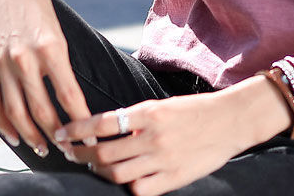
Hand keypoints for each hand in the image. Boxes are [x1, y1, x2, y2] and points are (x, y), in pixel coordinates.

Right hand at [0, 0, 91, 156]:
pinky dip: (2, 123)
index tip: (90, 137)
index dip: (80, 122)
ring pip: (15, 113)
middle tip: (68, 151)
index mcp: (51, 48)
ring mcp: (0, 62)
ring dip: (30, 136)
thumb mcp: (57, 31)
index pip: (68, 96)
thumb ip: (60, 65)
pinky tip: (14, 135)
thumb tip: (69, 99)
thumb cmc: (35, 4)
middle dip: (57, 136)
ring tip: (43, 148)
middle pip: (41, 111)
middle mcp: (24, 58)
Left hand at [53, 92, 258, 195]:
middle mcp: (153, 136)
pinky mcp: (174, 178)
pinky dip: (128, 186)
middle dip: (82, 155)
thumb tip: (106, 129)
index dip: (75, 129)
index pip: (101, 123)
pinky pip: (140, 189)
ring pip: (117, 174)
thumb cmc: (196, 111)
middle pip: (104, 153)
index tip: (61, 133)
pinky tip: (125, 181)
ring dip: (100, 172)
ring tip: (95, 168)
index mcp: (148, 113)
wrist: (231, 120)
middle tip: (72, 154)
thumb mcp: (163, 105)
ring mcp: (163, 159)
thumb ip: (136, 118)